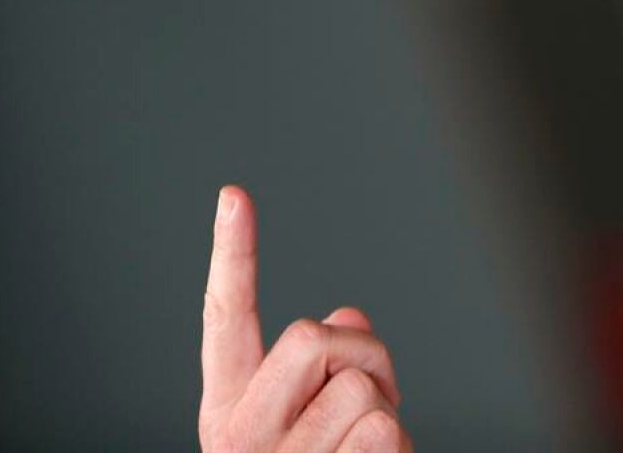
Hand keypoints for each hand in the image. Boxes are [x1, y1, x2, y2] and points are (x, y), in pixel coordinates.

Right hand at [199, 186, 412, 451]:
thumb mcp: (315, 421)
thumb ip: (325, 365)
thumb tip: (349, 314)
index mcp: (231, 408)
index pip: (225, 317)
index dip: (231, 254)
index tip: (233, 194)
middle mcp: (240, 435)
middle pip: (309, 336)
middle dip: (361, 353)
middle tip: (376, 394)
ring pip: (359, 386)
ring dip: (385, 411)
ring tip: (367, 450)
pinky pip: (382, 426)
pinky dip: (398, 445)